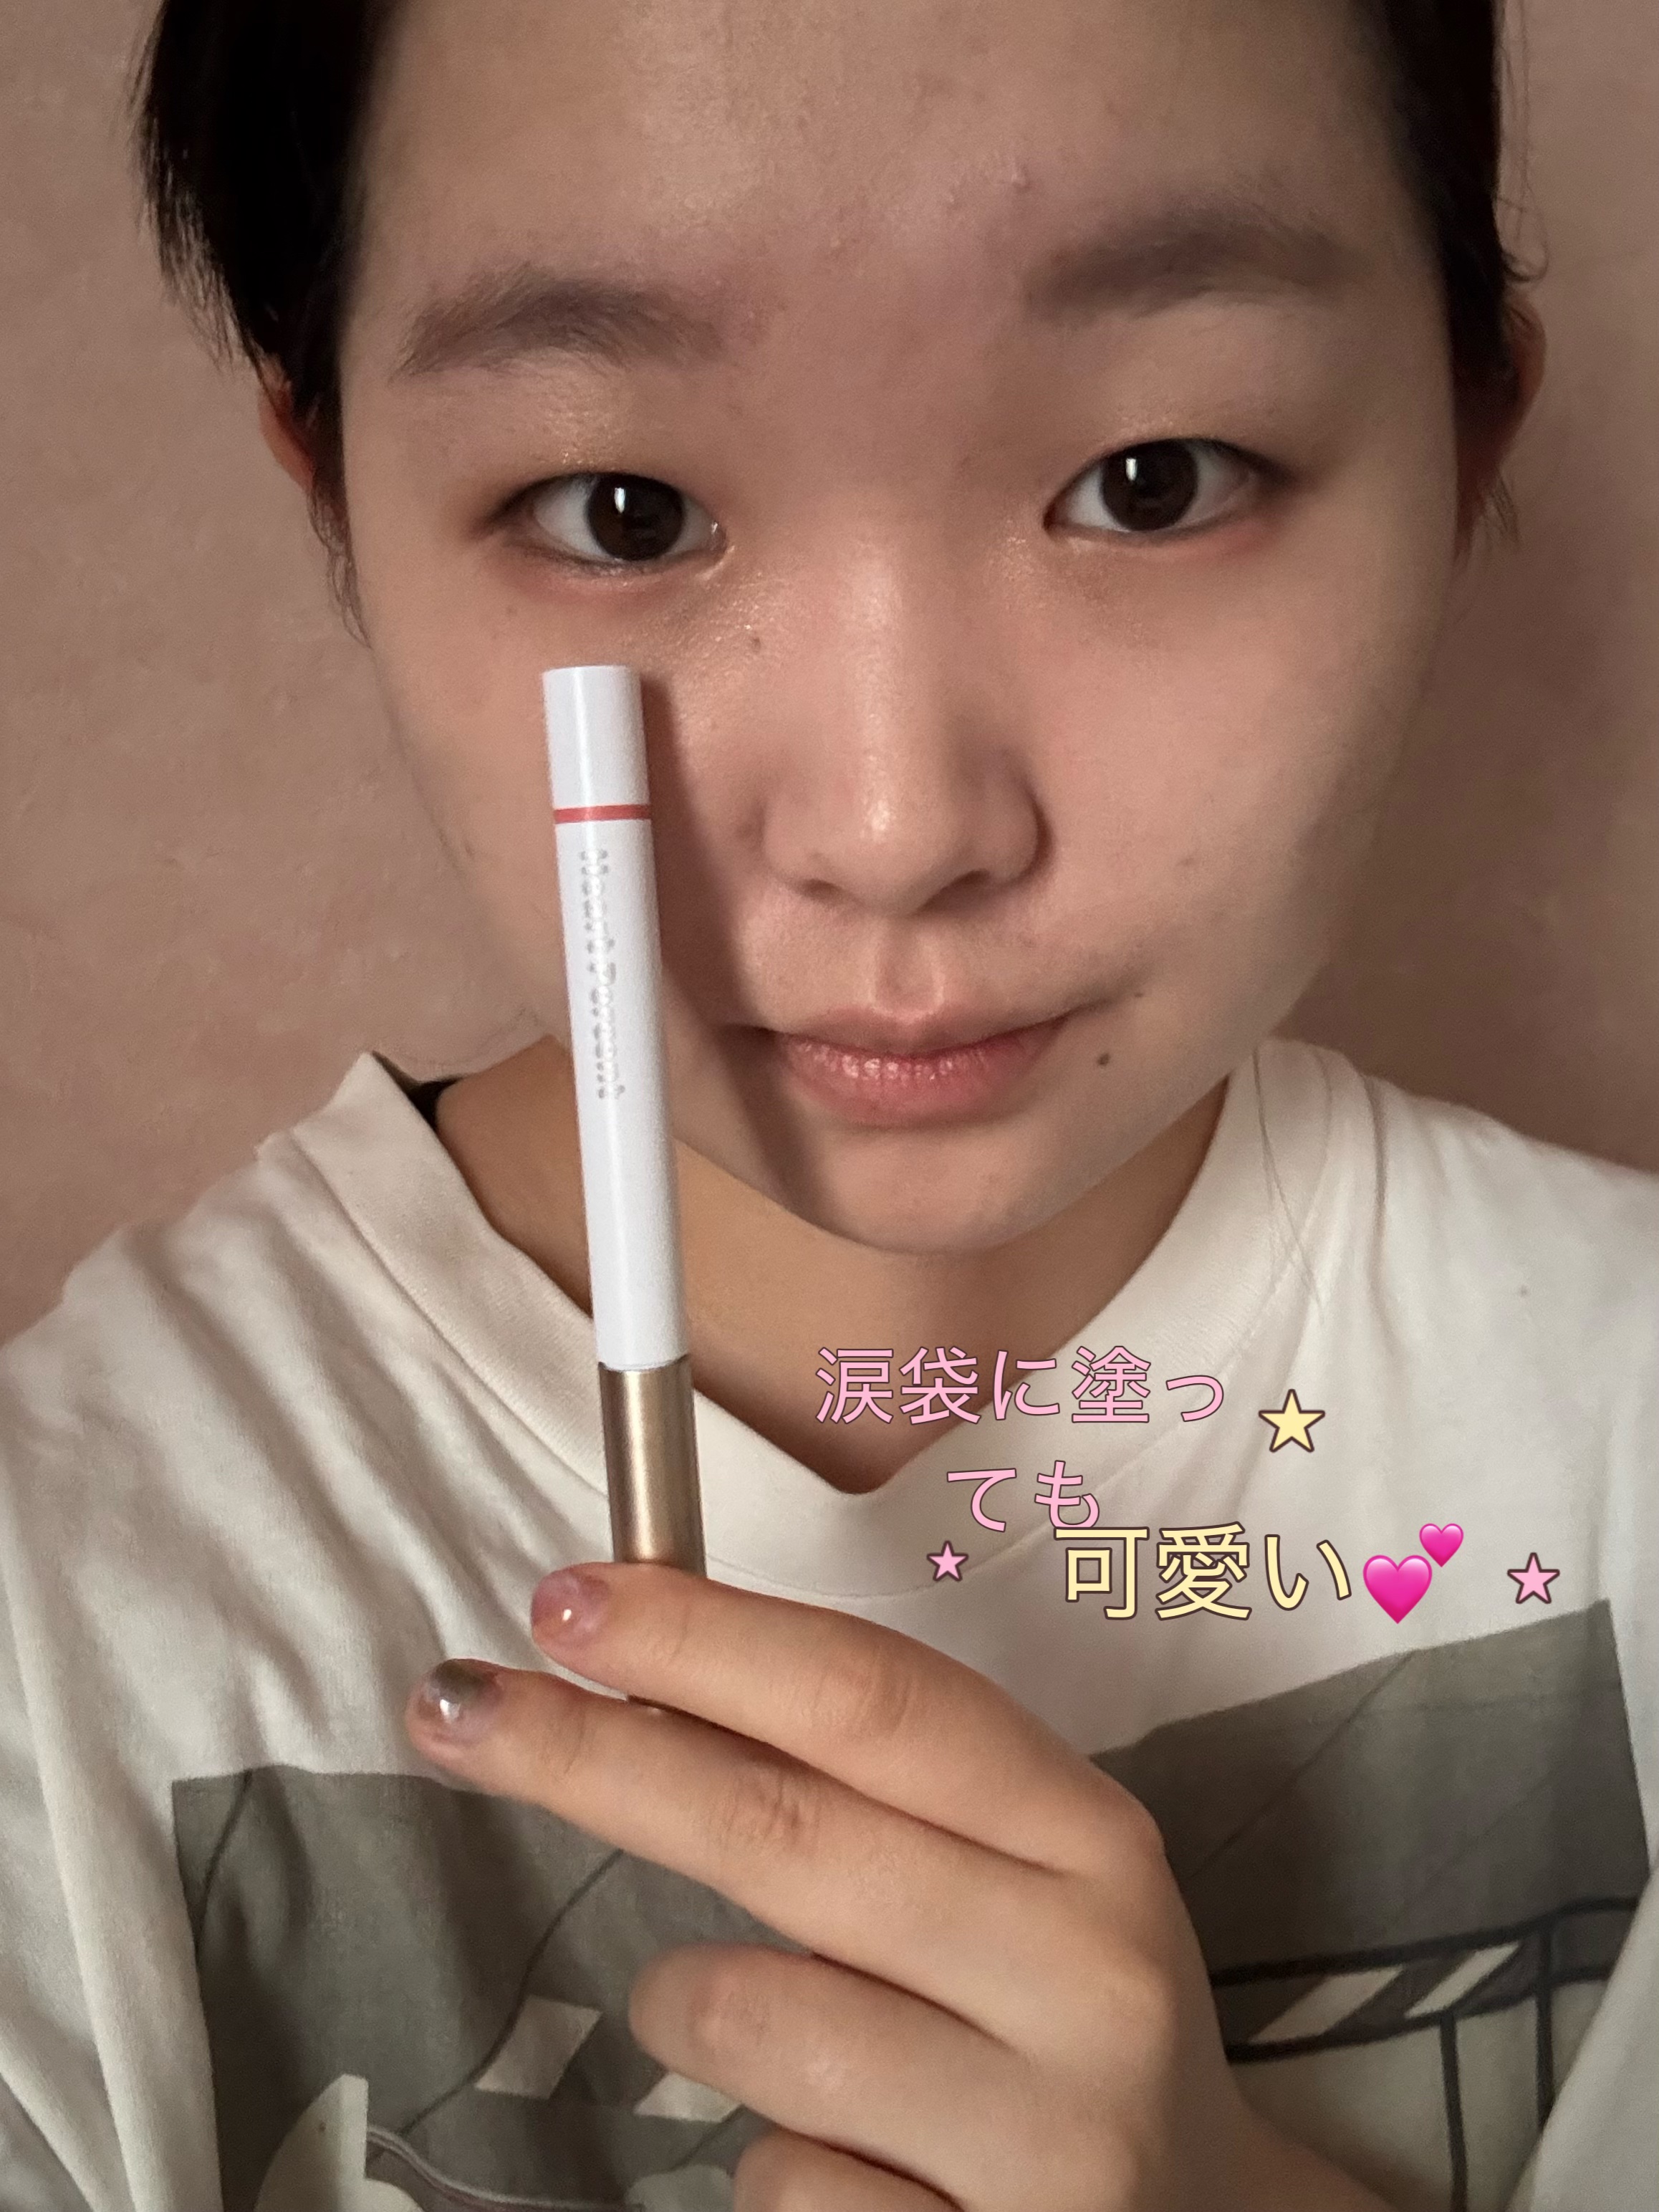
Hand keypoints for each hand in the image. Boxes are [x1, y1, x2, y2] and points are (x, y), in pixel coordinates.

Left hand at [405, 1564, 1387, 2211]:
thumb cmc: (1055, 2012)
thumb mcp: (1011, 1873)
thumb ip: (864, 1785)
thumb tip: (639, 1674)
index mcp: (1093, 1837)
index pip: (876, 1700)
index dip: (706, 1640)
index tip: (567, 1598)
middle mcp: (1086, 1976)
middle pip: (781, 1831)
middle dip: (593, 1755)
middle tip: (455, 1706)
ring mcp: (1048, 2143)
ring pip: (748, 2020)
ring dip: (697, 2007)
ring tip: (777, 2025)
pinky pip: (777, 2186)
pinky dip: (777, 2163)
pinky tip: (867, 2163)